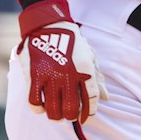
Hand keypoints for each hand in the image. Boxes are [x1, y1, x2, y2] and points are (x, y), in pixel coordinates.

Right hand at [17, 0, 108, 122]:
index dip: (90, 111)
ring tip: (57, 112)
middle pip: (71, 109)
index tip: (87, 117)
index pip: (91, 98)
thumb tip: (106, 98)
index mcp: (85, 67)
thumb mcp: (89, 55)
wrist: (48, 23)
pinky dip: (39, 109)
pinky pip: (34, 102)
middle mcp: (68, 73)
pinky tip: (43, 106)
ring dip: (56, 115)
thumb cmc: (71, 41)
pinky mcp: (33, 75)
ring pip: (53, 110)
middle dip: (72, 116)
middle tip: (70, 114)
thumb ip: (97, 77)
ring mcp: (50, 75)